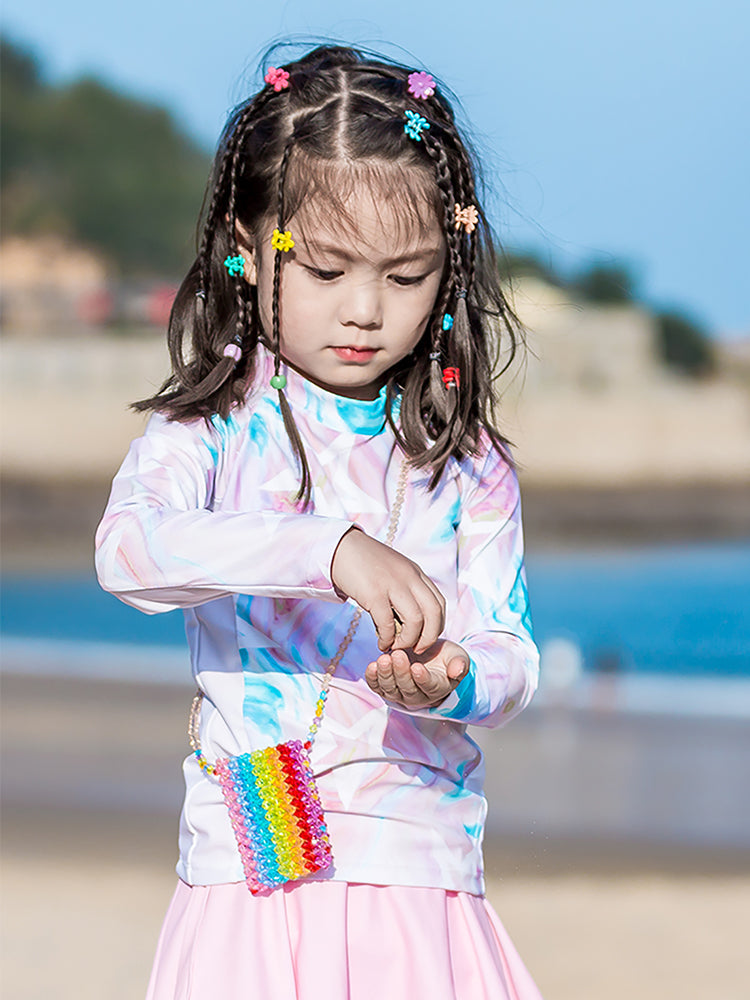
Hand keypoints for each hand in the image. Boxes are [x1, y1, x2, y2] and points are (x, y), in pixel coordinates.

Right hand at [331, 528, 445, 653]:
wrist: (340, 547)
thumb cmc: (365, 564)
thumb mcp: (394, 572)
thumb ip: (404, 591)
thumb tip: (407, 623)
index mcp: (416, 573)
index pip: (439, 604)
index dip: (436, 626)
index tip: (425, 638)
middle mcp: (409, 577)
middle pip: (433, 613)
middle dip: (428, 637)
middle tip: (417, 649)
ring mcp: (393, 584)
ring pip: (415, 621)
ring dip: (408, 641)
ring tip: (396, 647)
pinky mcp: (374, 593)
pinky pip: (387, 623)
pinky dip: (387, 639)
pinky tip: (381, 643)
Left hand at [365, 640, 469, 709]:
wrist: (428, 657)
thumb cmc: (444, 657)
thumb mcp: (457, 656)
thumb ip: (459, 663)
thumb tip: (458, 670)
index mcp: (436, 688)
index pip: (429, 687)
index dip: (423, 679)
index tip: (417, 667)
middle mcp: (417, 695)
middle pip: (407, 688)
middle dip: (401, 672)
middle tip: (398, 655)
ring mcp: (400, 693)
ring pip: (391, 689)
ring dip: (386, 675)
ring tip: (384, 659)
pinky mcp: (386, 687)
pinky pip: (377, 687)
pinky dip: (373, 678)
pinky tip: (372, 666)